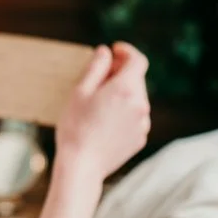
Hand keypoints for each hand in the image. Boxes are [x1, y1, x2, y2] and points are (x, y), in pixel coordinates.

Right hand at [56, 42, 150, 180]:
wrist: (81, 166)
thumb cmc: (75, 127)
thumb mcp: (80, 91)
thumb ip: (96, 67)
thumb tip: (106, 52)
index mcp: (126, 89)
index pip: (138, 60)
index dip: (127, 52)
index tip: (114, 51)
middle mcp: (140, 105)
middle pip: (137, 79)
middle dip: (121, 73)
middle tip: (99, 77)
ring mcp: (142, 124)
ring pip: (136, 99)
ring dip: (122, 94)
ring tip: (98, 103)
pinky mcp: (140, 139)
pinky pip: (135, 117)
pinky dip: (124, 112)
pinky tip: (104, 121)